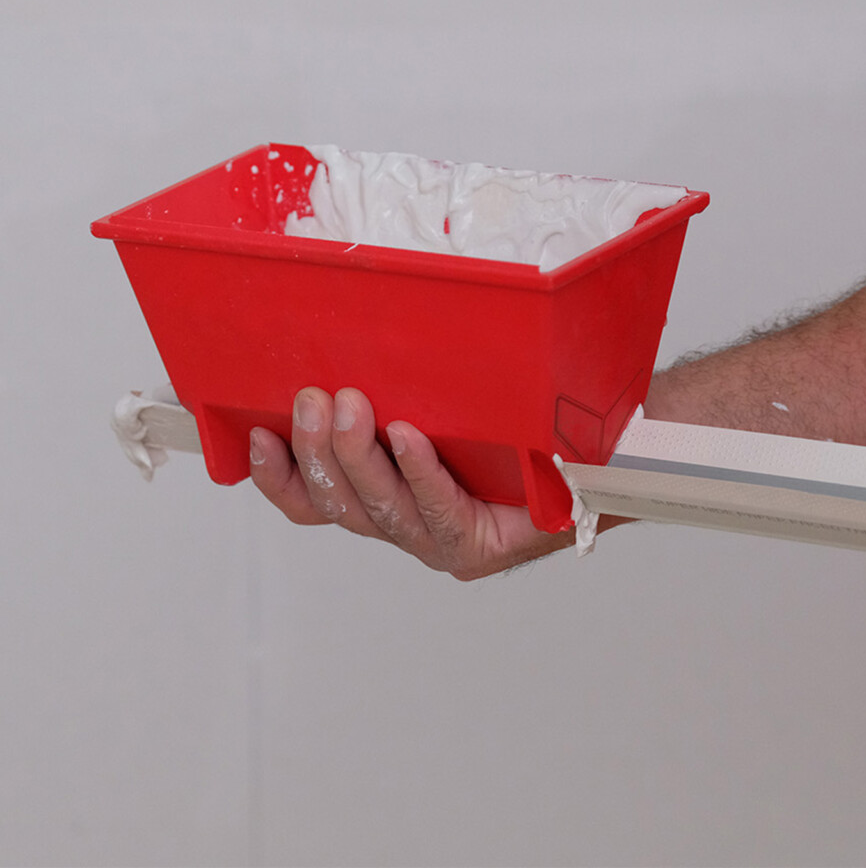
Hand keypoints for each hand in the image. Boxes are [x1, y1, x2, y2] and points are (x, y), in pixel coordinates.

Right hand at [249, 386, 576, 579]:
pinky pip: (438, 510)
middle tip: (312, 400)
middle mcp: (404, 527)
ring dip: (358, 457)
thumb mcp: (439, 405)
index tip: (256, 432)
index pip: (313, 504)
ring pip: (380, 511)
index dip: (278, 476)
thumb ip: (394, 392)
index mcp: (383, 501)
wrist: (589, 464)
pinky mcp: (477, 547)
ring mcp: (439, 542)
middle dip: (316, 452)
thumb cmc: (511, 432)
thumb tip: (352, 337)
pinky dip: (419, 472)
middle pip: (338, 506)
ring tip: (352, 407)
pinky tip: (409, 437)